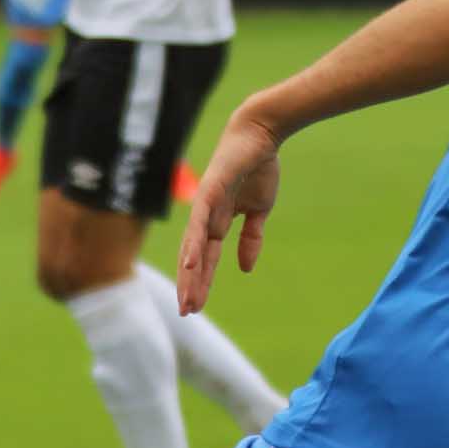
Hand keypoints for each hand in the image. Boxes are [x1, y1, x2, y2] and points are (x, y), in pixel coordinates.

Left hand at [177, 106, 283, 310]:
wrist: (262, 135)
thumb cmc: (258, 168)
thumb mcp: (259, 211)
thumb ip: (251, 238)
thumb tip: (246, 268)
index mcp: (218, 222)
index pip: (206, 258)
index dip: (201, 282)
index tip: (197, 307)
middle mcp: (206, 217)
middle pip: (194, 258)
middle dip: (191, 285)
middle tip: (188, 312)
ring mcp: (205, 205)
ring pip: (193, 245)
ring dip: (189, 273)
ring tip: (187, 297)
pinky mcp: (210, 191)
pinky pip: (200, 222)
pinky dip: (195, 243)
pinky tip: (190, 263)